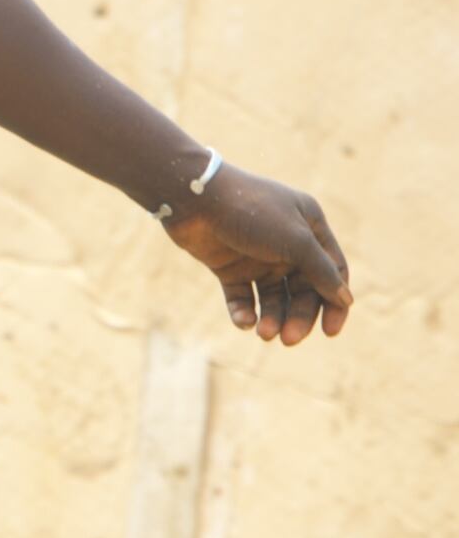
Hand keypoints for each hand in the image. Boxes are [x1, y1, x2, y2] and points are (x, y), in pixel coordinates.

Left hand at [165, 166, 350, 346]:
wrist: (194, 198)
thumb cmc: (251, 212)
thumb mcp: (295, 240)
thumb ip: (322, 270)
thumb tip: (345, 299)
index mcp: (311, 228)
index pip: (333, 272)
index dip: (334, 303)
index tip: (329, 332)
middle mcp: (287, 243)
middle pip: (303, 290)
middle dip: (298, 316)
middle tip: (289, 339)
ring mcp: (257, 256)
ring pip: (274, 297)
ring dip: (272, 318)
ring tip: (264, 333)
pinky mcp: (229, 266)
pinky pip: (242, 297)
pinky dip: (244, 312)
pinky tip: (243, 322)